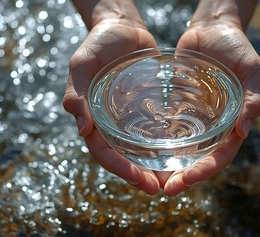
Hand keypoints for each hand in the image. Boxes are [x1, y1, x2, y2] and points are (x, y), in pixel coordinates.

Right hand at [63, 17, 166, 194]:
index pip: (103, 152)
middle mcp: (112, 122)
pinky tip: (182, 152)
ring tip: (174, 178)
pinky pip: (155, 128)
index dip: (120, 169)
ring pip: (140, 148)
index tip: (141, 180)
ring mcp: (130, 116)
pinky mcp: (148, 106)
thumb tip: (83, 131)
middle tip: (160, 188)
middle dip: (140, 174)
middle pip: (123, 156)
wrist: (122, 26)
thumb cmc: (98, 44)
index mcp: (92, 118)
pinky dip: (165, 143)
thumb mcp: (82, 65)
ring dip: (154, 165)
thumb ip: (77, 94)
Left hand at [163, 23, 259, 195]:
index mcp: (233, 122)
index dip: (204, 171)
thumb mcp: (252, 69)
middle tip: (164, 189)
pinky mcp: (178, 103)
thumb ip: (253, 98)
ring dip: (168, 163)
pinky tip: (140, 147)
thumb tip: (244, 131)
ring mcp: (195, 116)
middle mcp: (213, 124)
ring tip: (147, 176)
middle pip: (199, 158)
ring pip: (182, 147)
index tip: (184, 181)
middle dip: (184, 176)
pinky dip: (158, 138)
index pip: (220, 155)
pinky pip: (168, 124)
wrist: (211, 26)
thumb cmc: (236, 46)